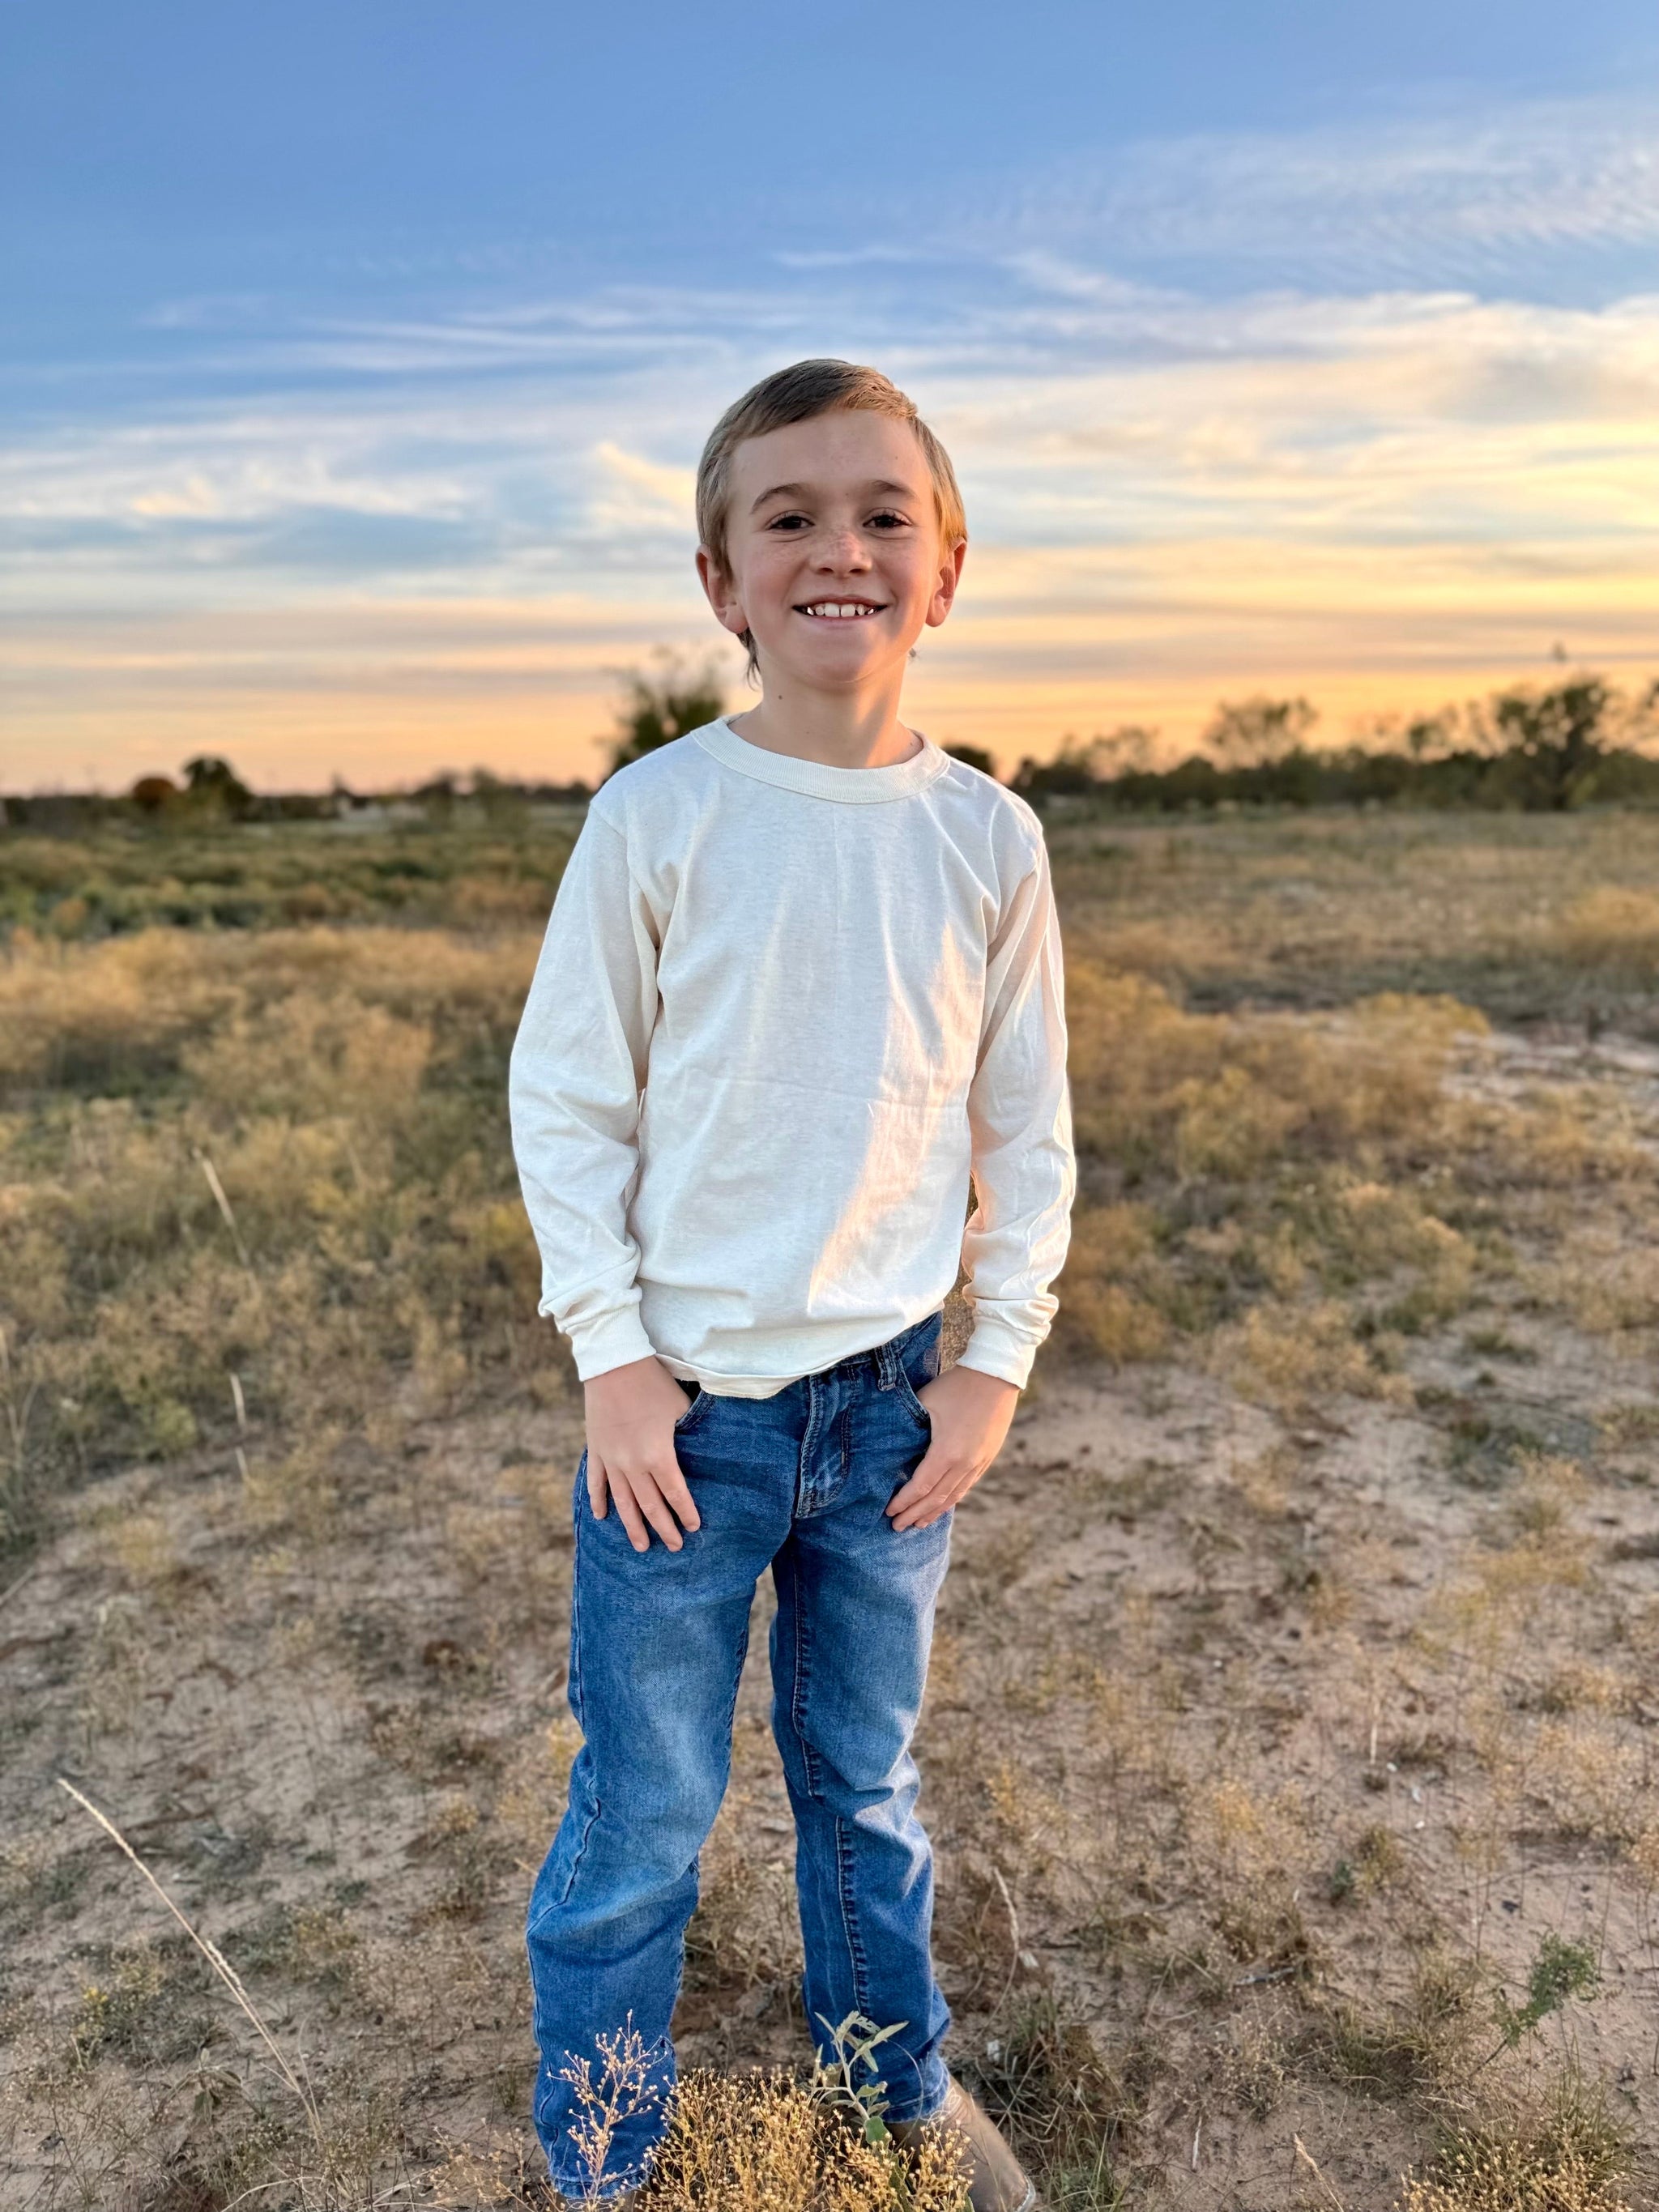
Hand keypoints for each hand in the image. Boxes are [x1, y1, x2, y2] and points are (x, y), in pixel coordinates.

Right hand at [582, 1356, 702, 1552]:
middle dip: (663, 1529)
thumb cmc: (654, 1384)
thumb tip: (702, 1452)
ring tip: (641, 1546)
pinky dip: (599, 1500)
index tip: (694, 1527)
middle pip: (650, 1506)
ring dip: (633, 1526)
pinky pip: (596, 1482)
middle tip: (674, 1547)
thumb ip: (690, 1435)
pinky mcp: (595, 1450)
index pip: (676, 1494)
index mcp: (658, 1456)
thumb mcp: (681, 1409)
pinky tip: (603, 1516)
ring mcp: (611, 1460)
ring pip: (622, 1502)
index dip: (685, 1513)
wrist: (614, 1365)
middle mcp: (633, 1465)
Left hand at [885, 1363, 1018, 1531]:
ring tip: (919, 1524)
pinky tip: (944, 1504)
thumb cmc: (957, 1386)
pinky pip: (967, 1485)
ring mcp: (978, 1462)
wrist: (996, 1376)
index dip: (904, 1502)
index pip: (920, 1487)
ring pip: (954, 1496)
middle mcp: (964, 1464)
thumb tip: (892, 1442)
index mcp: (946, 1452)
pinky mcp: (987, 1457)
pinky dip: (952, 1499)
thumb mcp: (925, 1402)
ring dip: (934, 1512)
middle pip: (935, 1498)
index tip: (889, 1512)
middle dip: (914, 1514)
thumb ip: (909, 1427)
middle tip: (897, 1527)